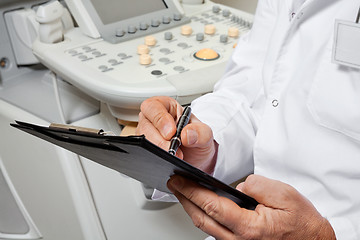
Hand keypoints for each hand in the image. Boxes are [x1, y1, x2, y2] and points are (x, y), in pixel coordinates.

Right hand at [136, 96, 216, 172]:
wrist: (197, 159)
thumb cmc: (197, 140)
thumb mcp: (205, 134)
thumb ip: (200, 132)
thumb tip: (187, 134)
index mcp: (167, 107)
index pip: (154, 106)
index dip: (160, 118)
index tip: (171, 132)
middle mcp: (154, 120)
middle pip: (145, 125)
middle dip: (159, 140)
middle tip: (173, 149)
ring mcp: (148, 135)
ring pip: (143, 140)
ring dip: (158, 149)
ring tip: (175, 156)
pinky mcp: (146, 150)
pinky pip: (144, 152)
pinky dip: (155, 157)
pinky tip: (167, 160)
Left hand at [167, 174, 335, 239]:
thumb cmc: (301, 221)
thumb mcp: (284, 194)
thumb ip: (257, 185)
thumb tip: (238, 186)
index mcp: (249, 227)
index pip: (211, 205)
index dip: (191, 191)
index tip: (179, 180)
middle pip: (201, 218)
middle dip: (184, 199)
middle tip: (173, 183)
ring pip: (205, 226)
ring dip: (190, 207)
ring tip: (182, 191)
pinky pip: (214, 230)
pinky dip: (203, 215)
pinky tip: (200, 205)